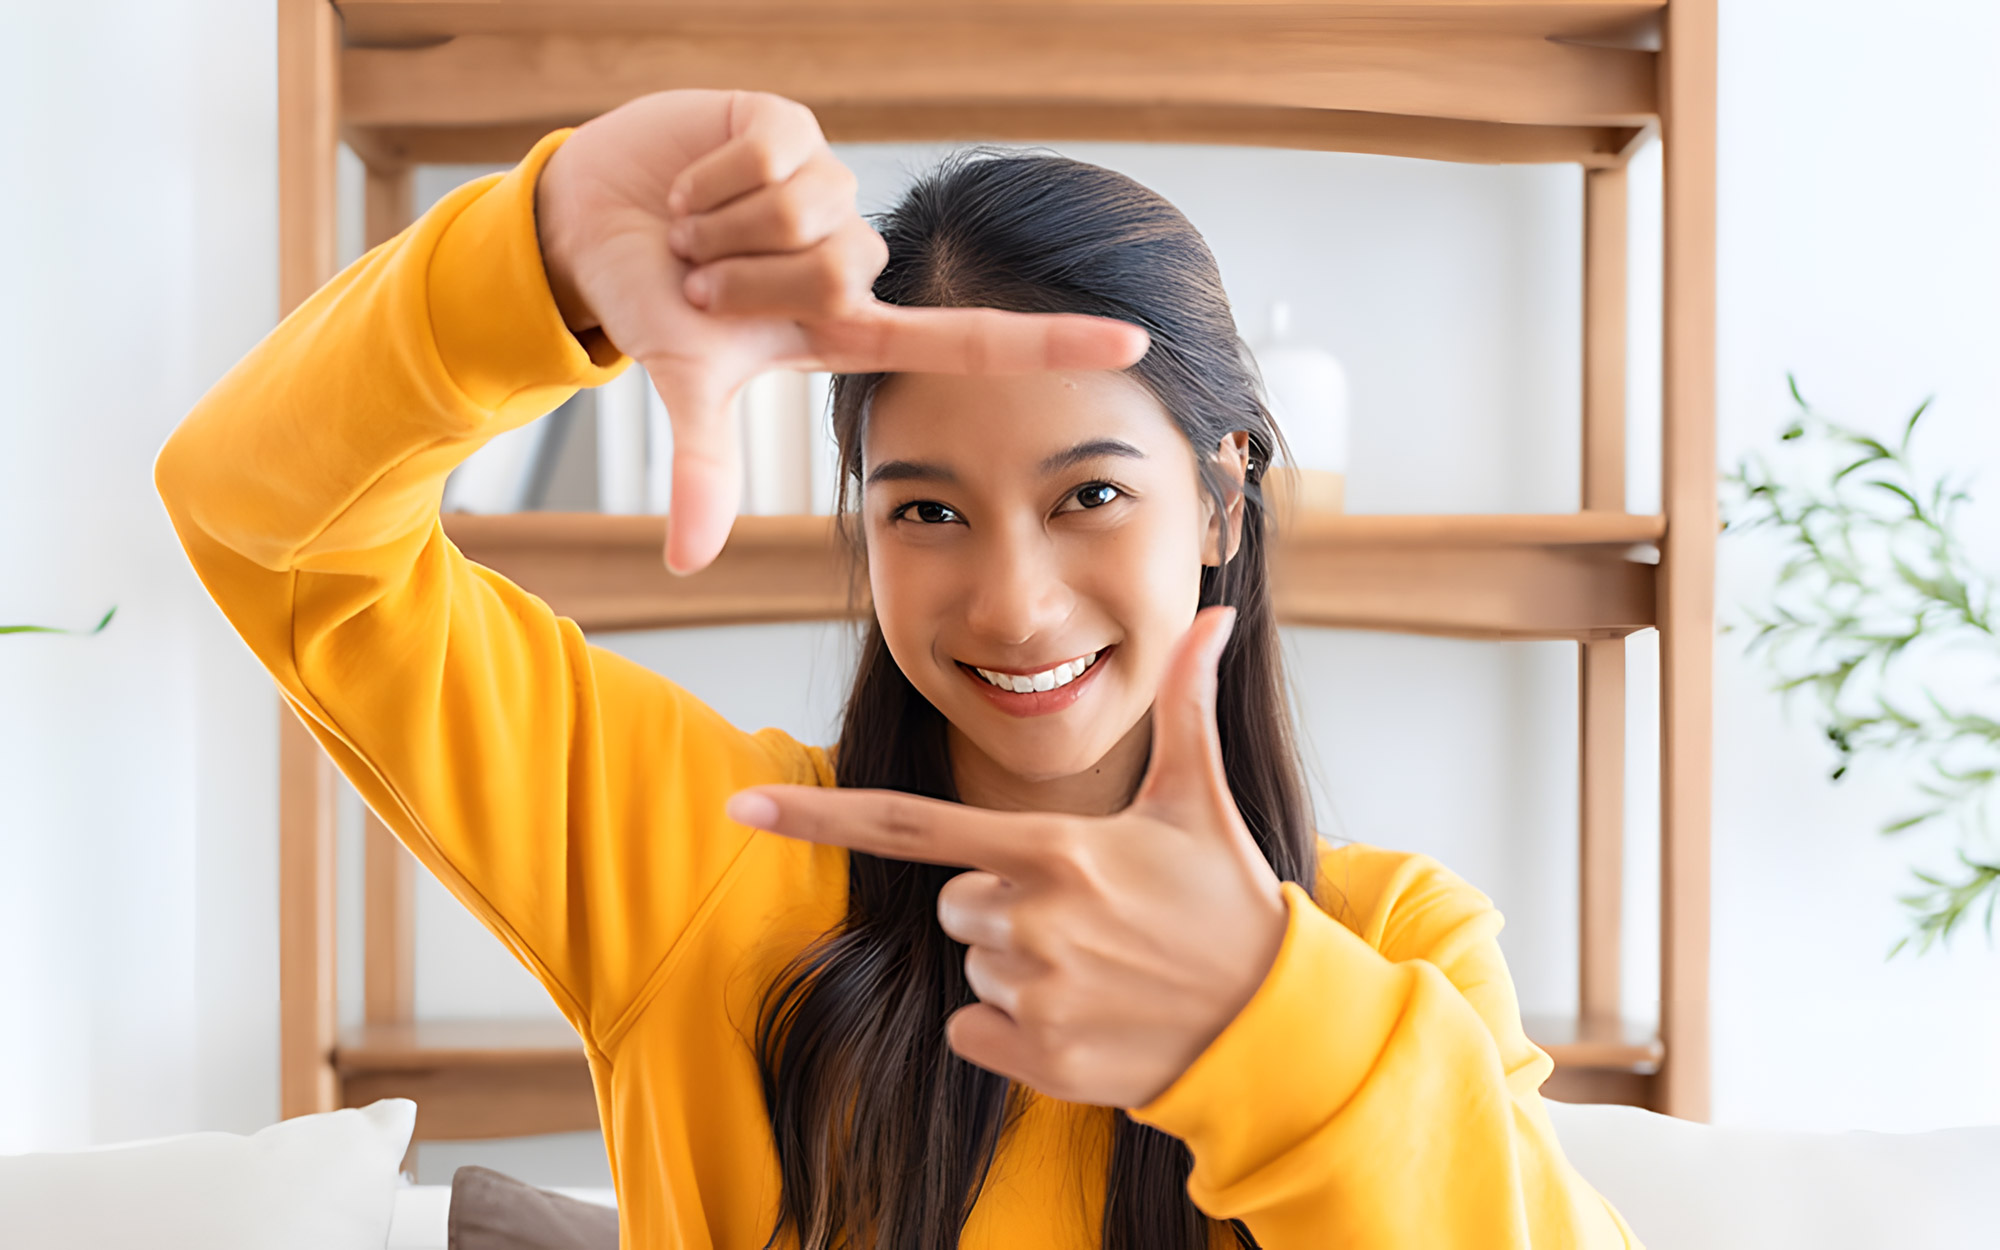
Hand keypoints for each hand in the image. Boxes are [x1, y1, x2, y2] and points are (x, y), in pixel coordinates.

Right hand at [534, 90, 1150, 572]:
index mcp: (850, 325)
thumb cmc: (654, 307)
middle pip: (840, 269)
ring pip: (807, 211)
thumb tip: (685, 563)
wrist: (593, 226)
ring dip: (723, 228)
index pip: (971, 339)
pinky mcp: (794, 126)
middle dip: (747, 278)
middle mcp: (854, 257)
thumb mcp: (686, 386)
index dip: (1052, 342)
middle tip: (702, 279)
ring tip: (695, 230)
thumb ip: (702, 469)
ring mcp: (830, 190)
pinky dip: (709, 179)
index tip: (1135, 343)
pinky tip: (692, 183)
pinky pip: (771, 157)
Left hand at [724, 607, 1287, 1107]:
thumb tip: (1214, 612)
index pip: (909, 824)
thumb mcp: (1201, 799)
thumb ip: (1186, 704)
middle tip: (1086, 914)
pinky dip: (1014, 1032)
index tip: (741, 807)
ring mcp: (1033, 994)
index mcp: (1053, 848)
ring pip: (968, 966)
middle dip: (999, 905)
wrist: (1270, 1025)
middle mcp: (1031, 919)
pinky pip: (974, 1031)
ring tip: (1098, 965)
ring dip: (1015, 966)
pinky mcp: (1039, 1059)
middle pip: (950, 903)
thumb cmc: (1228, 901)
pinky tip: (1084, 1017)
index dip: (817, 814)